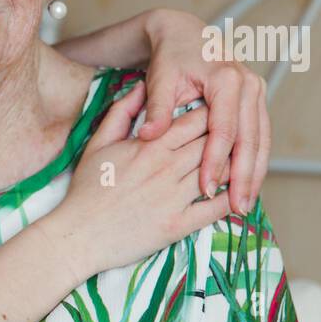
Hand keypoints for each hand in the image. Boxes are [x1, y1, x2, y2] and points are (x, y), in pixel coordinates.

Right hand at [41, 81, 230, 280]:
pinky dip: (231, 200)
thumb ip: (121, 112)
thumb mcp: (98, 144)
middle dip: (228, 135)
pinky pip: (214, 209)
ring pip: (219, 173)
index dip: (212, 112)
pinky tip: (239, 194)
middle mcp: (167, 168)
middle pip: (212, 143)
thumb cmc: (85, 190)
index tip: (221, 108)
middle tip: (240, 131)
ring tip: (242, 160)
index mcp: (150, 146)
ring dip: (234, 166)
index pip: (195, 120)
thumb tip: (140, 87)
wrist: (78, 234)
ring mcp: (174, 197)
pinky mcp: (177, 224)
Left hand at [136, 9, 269, 213]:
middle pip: (251, 139)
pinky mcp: (256, 101)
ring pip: (261, 140)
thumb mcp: (159, 78)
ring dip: (255, 173)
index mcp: (226, 78)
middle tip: (238, 208)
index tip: (206, 188)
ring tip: (246, 204)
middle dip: (244, 176)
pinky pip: (260, 136)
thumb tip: (148, 136)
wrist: (184, 34)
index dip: (216, 162)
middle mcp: (249, 84)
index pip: (224, 129)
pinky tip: (247, 185)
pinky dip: (255, 161)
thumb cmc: (170, 57)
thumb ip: (156, 108)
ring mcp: (257, 92)